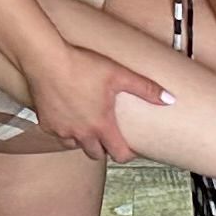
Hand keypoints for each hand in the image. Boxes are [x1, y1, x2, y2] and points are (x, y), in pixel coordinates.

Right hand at [23, 38, 169, 168]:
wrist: (47, 60)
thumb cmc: (81, 66)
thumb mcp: (119, 74)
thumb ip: (145, 88)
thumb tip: (169, 99)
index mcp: (101, 125)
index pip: (119, 155)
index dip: (127, 154)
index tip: (131, 146)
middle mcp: (81, 133)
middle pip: (96, 155)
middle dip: (105, 148)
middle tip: (109, 135)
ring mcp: (62, 130)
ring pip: (75, 146)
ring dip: (84, 140)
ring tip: (88, 126)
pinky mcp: (46, 124)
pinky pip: (58, 134)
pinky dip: (65, 129)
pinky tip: (68, 116)